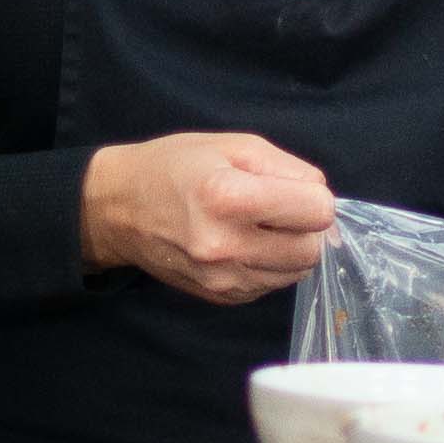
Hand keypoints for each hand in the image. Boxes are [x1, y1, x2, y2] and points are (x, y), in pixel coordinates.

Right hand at [80, 130, 335, 304]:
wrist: (119, 210)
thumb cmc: (175, 167)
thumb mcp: (232, 145)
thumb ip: (287, 168)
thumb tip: (324, 197)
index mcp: (228, 197)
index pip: (317, 211)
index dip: (314, 197)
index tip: (294, 190)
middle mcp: (225, 245)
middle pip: (311, 249)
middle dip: (306, 227)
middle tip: (280, 209)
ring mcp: (222, 278)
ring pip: (296, 272)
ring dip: (290, 249)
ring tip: (260, 227)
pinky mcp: (221, 297)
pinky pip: (271, 285)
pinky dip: (269, 266)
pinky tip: (244, 245)